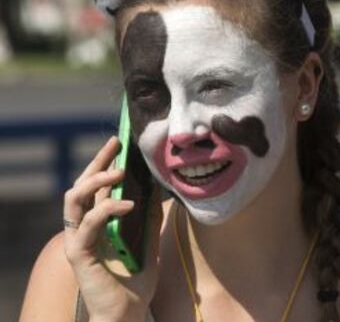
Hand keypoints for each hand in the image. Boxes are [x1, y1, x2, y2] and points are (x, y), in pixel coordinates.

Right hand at [63, 136, 162, 321]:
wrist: (128, 314)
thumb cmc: (136, 280)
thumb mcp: (148, 241)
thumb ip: (150, 217)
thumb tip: (157, 189)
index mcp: (100, 222)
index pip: (98, 185)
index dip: (105, 162)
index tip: (120, 143)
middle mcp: (85, 226)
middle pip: (83, 184)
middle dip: (97, 160)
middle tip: (115, 142)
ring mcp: (80, 238)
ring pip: (74, 198)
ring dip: (96, 180)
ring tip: (120, 171)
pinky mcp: (79, 253)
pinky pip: (89, 223)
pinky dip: (107, 209)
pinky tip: (129, 205)